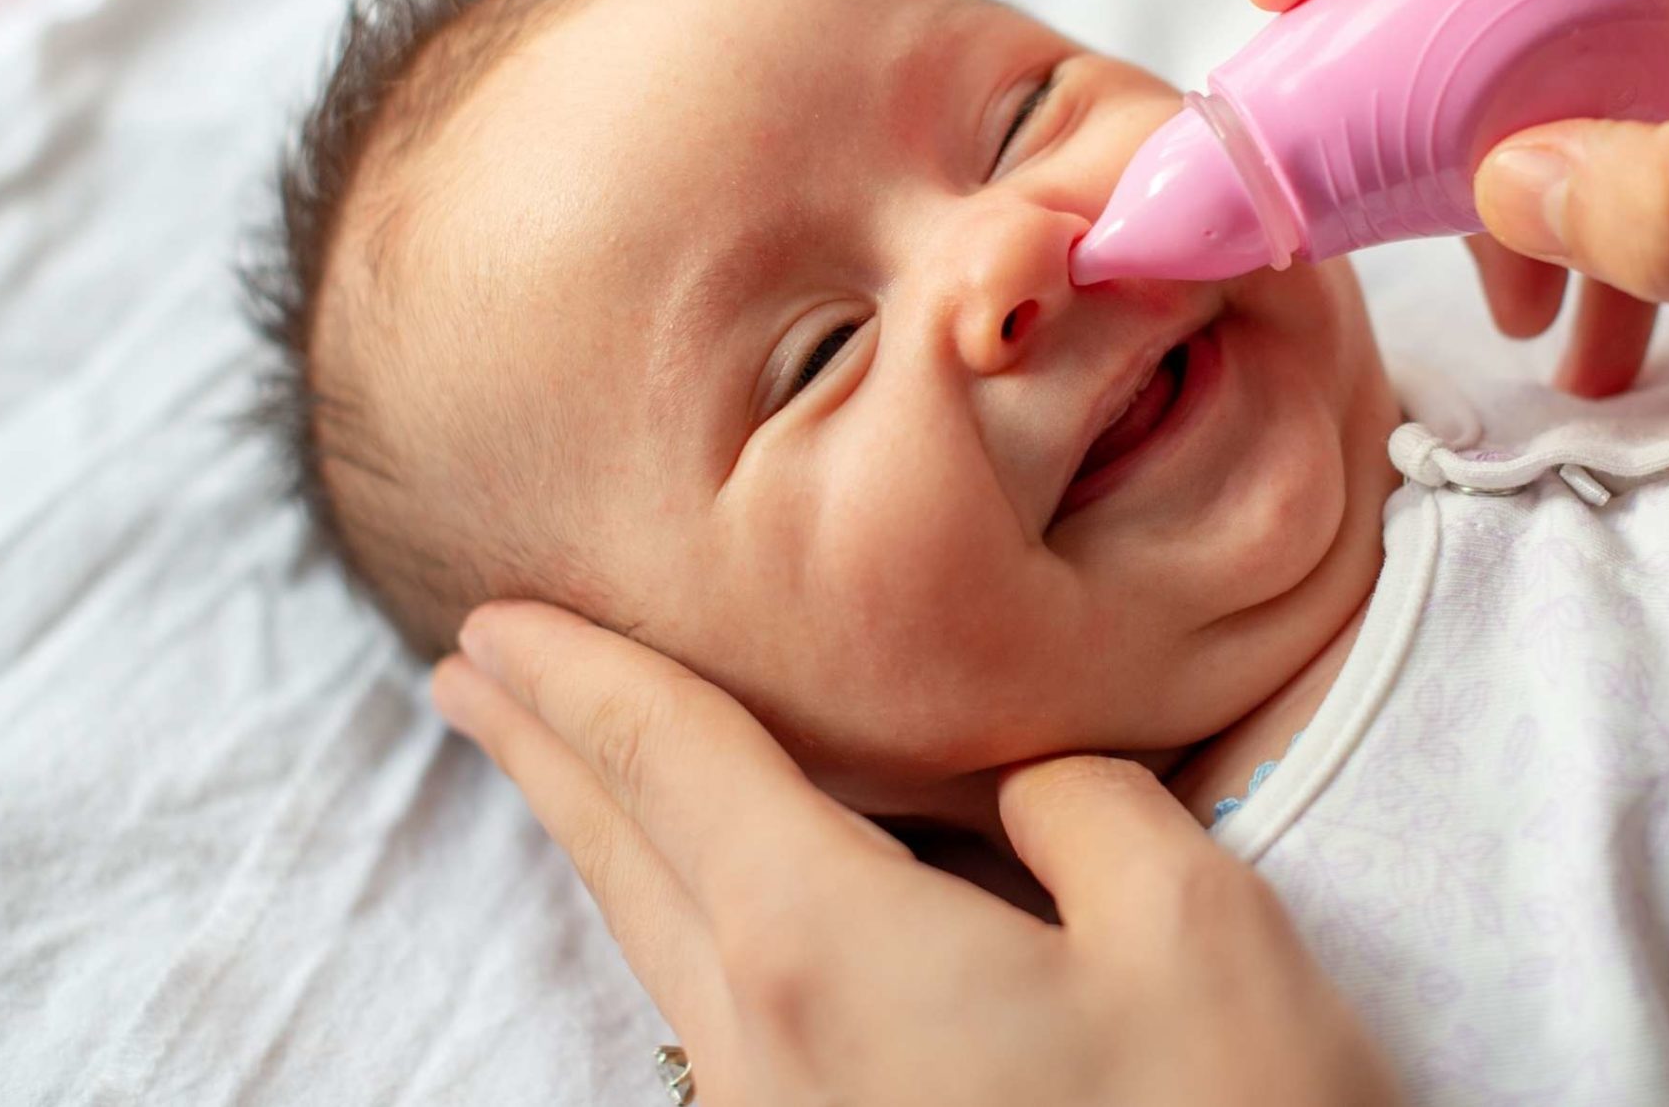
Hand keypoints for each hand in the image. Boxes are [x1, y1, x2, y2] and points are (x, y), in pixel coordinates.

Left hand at [430, 600, 1400, 1106]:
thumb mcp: (1195, 929)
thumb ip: (1085, 803)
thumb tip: (1027, 782)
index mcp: (826, 949)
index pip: (671, 766)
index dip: (582, 676)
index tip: (498, 622)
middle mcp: (765, 1048)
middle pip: (621, 862)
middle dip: (543, 752)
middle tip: (474, 673)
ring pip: (656, 948)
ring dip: (598, 837)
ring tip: (555, 766)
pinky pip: (715, 1016)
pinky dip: (674, 919)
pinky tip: (698, 911)